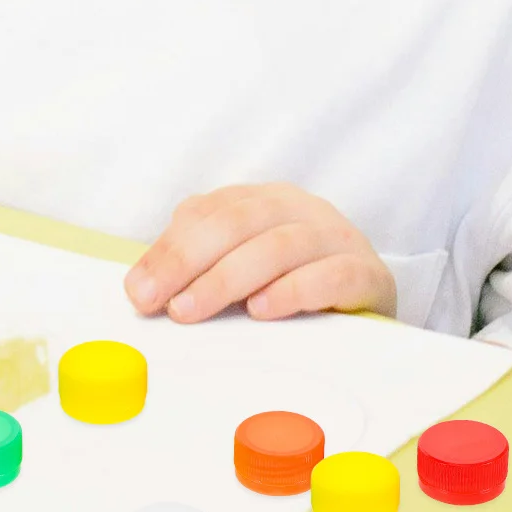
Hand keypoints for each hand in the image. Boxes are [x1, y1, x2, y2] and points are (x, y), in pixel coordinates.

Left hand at [125, 184, 395, 322]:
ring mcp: (338, 238)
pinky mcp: (368, 274)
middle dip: (190, 262)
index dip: (170, 249)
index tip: (138, 290)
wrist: (373, 303)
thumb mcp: (244, 269)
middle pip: (239, 223)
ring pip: (280, 246)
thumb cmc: (296, 286)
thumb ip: (199, 265)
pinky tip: (262, 310)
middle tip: (159, 303)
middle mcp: (302, 210)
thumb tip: (144, 284)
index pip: (210, 212)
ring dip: (229, 279)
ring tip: (192, 310)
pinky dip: (293, 291)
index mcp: (266, 201)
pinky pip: (332, 276)